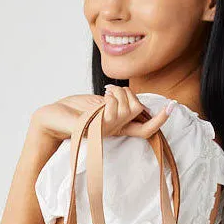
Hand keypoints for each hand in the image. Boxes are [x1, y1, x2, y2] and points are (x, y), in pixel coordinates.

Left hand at [32, 86, 173, 142]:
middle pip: (138, 109)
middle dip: (128, 93)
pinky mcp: (98, 130)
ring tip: (103, 96)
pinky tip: (99, 103)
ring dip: (116, 93)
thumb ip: (118, 103)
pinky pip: (114, 110)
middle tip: (111, 92)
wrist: (51, 118)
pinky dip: (109, 99)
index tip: (172, 106)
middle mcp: (115, 131)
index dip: (159, 119)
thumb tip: (137, 102)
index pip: (145, 128)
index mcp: (118, 127)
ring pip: (128, 107)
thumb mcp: (101, 103)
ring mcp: (107, 131)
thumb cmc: (74, 110)